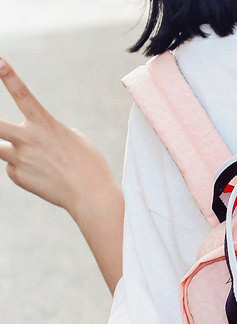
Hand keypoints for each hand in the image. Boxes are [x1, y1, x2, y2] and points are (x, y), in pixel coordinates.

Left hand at [0, 57, 116, 211]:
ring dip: (5, 149)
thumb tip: (36, 138)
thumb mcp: (77, 141)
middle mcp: (28, 138)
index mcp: (45, 124)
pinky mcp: (18, 176)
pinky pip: (12, 168)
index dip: (7, 75)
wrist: (92, 197)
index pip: (22, 94)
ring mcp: (20, 158)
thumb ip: (52, 132)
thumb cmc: (91, 167)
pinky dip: (23, 171)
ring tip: (29, 157)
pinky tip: (42, 178)